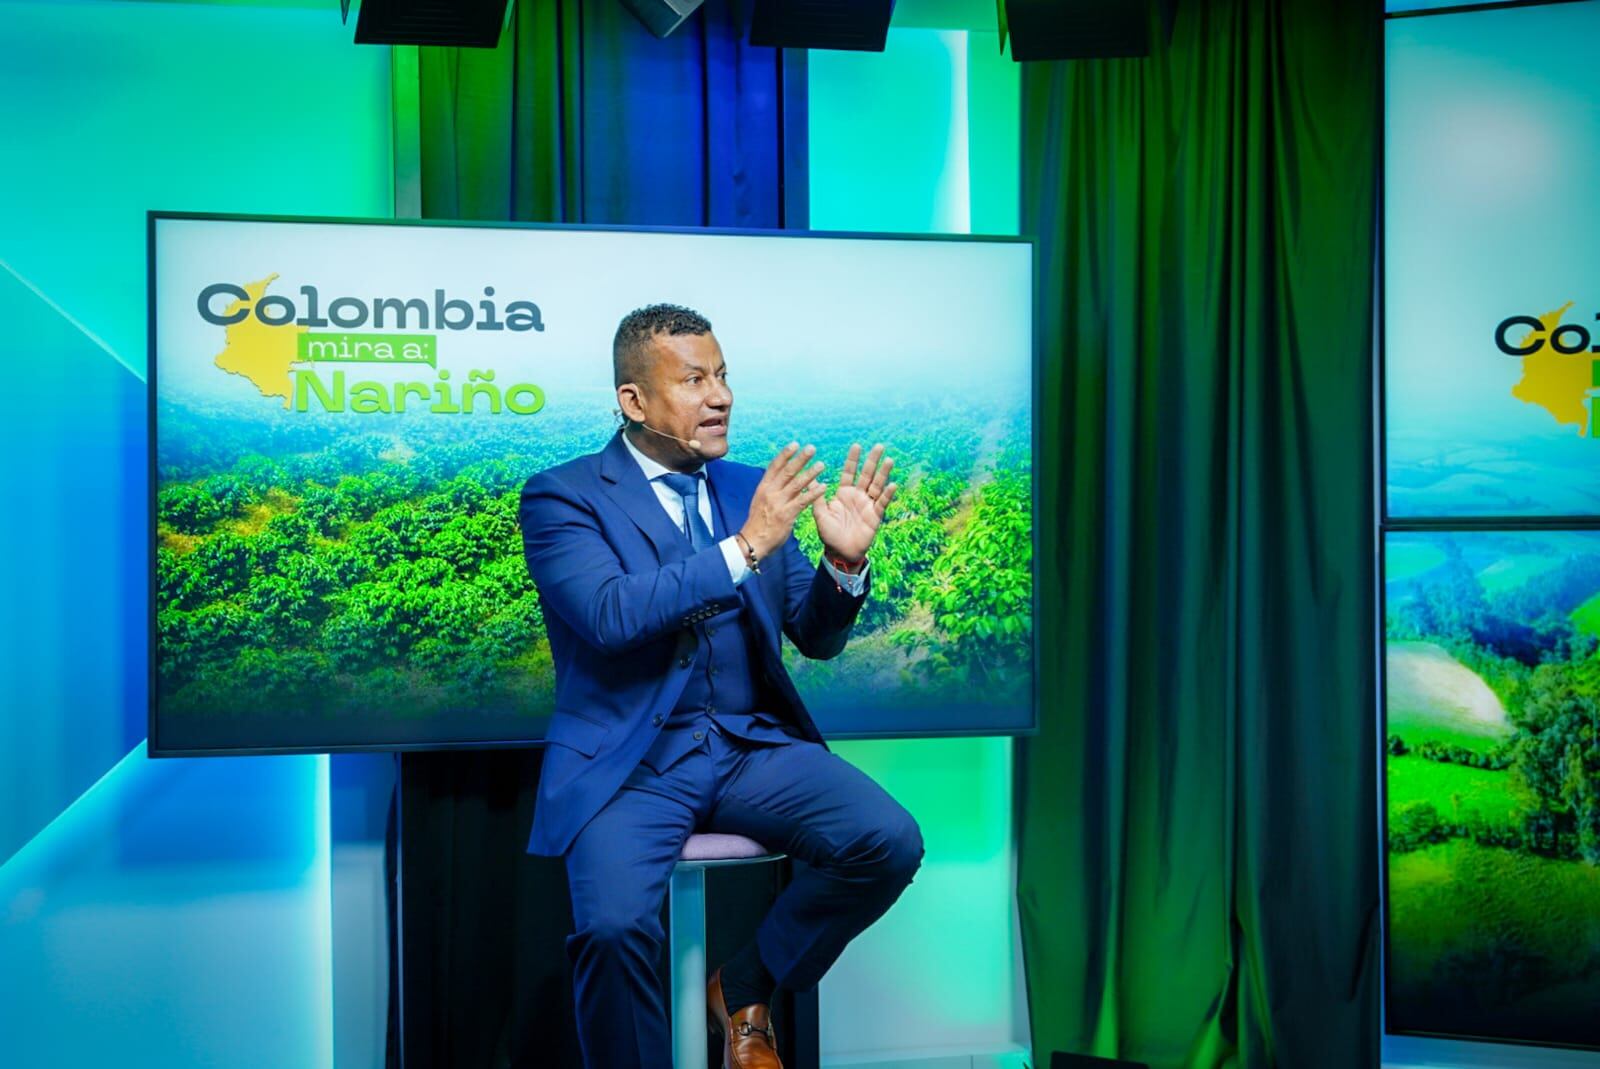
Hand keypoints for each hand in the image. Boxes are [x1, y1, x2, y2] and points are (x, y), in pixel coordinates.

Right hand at [739, 442, 827, 557]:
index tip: (795, 444)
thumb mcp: (760, 501)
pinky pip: (802, 501)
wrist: (753, 542)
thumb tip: (781, 478)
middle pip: (787, 471)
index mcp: (763, 488)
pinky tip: (823, 487)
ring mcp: (778, 503)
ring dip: (810, 473)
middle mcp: (770, 492)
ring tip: (821, 464)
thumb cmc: (758, 522)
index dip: (785, 454)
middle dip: (800, 459)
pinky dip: (813, 493)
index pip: (774, 466)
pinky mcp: (786, 515)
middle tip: (811, 448)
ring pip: (796, 484)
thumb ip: (771, 489)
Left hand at [812, 443, 895, 563]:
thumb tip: (810, 479)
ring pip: (877, 485)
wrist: (840, 553)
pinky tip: (892, 484)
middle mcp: (857, 496)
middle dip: (872, 461)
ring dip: (883, 473)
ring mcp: (867, 505)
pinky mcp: (875, 516)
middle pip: (866, 475)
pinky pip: (882, 503)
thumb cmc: (829, 534)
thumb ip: (816, 497)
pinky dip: (887, 494)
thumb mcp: (820, 514)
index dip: (853, 460)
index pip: (849, 473)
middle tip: (878, 446)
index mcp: (843, 494)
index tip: (856, 445)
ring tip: (889, 460)